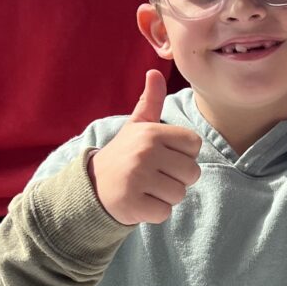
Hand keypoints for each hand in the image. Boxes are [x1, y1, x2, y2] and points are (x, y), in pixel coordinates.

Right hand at [89, 70, 201, 225]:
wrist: (92, 186)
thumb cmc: (124, 155)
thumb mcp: (136, 126)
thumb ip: (150, 102)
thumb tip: (154, 72)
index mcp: (151, 132)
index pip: (194, 145)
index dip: (183, 155)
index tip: (164, 157)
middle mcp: (144, 152)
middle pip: (192, 173)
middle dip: (177, 179)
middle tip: (154, 176)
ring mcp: (137, 178)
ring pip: (179, 194)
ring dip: (166, 197)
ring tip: (146, 188)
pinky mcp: (132, 203)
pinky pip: (164, 213)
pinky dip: (154, 212)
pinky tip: (139, 202)